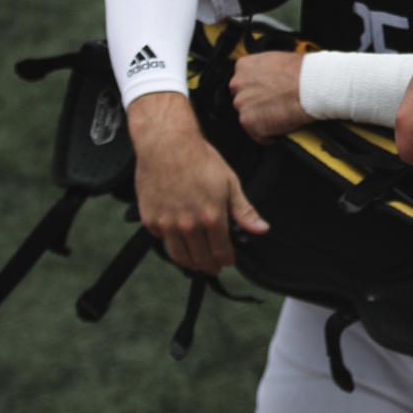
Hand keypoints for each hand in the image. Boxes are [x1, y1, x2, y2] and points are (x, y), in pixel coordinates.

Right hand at [127, 92, 268, 274]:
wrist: (167, 145)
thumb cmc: (200, 160)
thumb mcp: (230, 183)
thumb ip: (244, 211)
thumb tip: (262, 229)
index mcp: (211, 217)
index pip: (221, 251)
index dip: (226, 260)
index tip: (227, 263)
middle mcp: (188, 225)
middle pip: (200, 258)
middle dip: (209, 266)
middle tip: (213, 268)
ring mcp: (167, 224)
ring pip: (178, 255)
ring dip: (189, 262)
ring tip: (196, 263)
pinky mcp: (150, 220)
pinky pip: (161, 239)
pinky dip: (170, 242)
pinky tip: (176, 239)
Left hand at [230, 50, 310, 139]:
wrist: (313, 86)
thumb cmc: (304, 72)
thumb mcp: (278, 61)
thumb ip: (265, 71)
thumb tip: (268, 80)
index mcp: (244, 66)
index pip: (242, 82)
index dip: (256, 90)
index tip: (266, 94)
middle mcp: (238, 84)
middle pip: (243, 100)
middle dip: (257, 105)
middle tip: (275, 106)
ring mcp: (242, 105)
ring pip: (249, 117)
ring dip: (263, 120)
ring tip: (282, 118)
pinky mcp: (249, 123)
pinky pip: (258, 134)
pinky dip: (270, 135)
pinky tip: (283, 128)